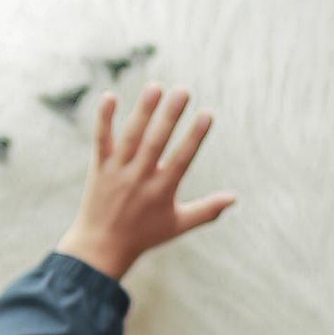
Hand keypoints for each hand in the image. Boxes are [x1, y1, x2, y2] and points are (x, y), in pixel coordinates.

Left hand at [57, 85, 234, 284]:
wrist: (101, 248)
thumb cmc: (144, 236)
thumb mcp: (178, 225)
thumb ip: (207, 210)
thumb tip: (235, 198)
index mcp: (162, 191)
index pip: (182, 159)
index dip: (195, 136)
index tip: (207, 114)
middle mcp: (139, 178)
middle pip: (156, 142)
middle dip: (170, 115)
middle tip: (183, 90)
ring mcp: (118, 171)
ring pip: (131, 137)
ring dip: (143, 111)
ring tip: (156, 86)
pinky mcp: (99, 168)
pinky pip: (101, 140)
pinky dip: (104, 119)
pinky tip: (110, 96)